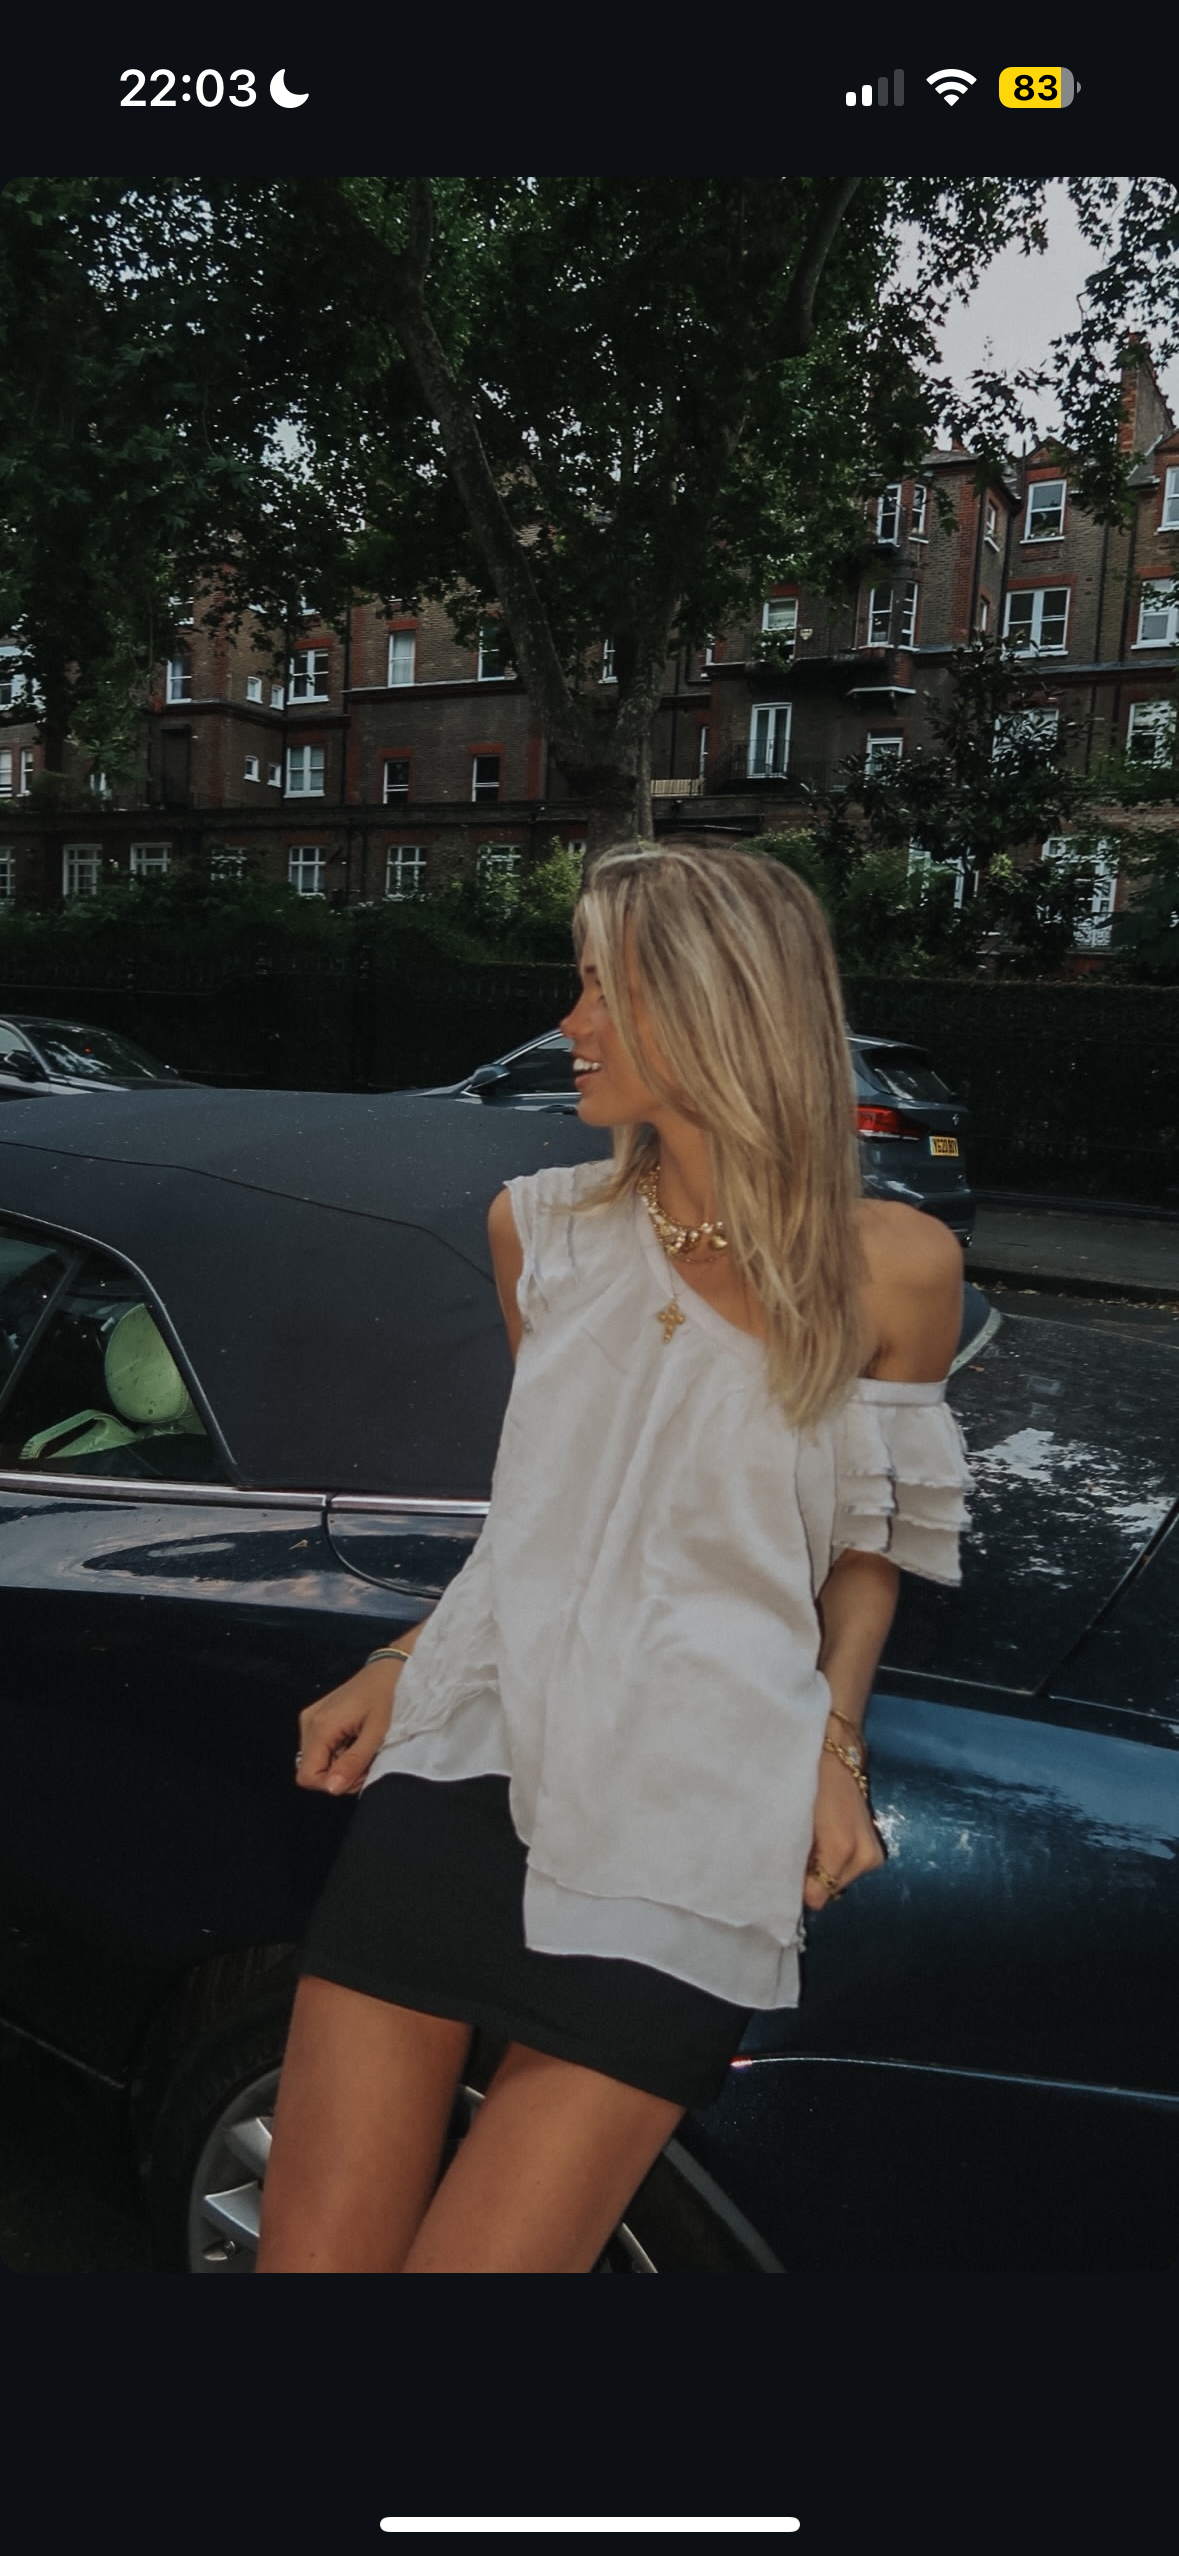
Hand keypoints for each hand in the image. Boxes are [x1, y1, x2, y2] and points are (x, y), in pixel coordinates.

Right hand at [295, 1660, 400, 1796]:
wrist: (393, 1668)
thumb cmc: (389, 1696)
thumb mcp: (377, 1733)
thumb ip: (353, 1762)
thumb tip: (331, 1789)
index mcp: (320, 1726)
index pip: (307, 1776)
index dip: (332, 1783)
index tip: (359, 1773)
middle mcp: (309, 1722)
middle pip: (313, 1769)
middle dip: (340, 1774)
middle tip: (368, 1760)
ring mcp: (312, 1718)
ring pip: (319, 1761)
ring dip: (343, 1764)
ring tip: (366, 1747)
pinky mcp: (319, 1716)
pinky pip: (323, 1748)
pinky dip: (342, 1752)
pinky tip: (359, 1739)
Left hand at [803, 1739, 885, 1911]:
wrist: (837, 1757)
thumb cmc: (810, 1784)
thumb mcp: (795, 1821)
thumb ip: (794, 1857)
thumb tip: (789, 1885)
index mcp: (842, 1849)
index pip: (817, 1896)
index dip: (799, 1888)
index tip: (786, 1871)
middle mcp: (864, 1858)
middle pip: (829, 1890)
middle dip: (812, 1879)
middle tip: (797, 1855)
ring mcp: (873, 1856)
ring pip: (838, 1882)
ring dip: (823, 1871)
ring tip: (812, 1846)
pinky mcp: (876, 1852)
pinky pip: (848, 1871)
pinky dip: (834, 1863)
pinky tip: (825, 1844)